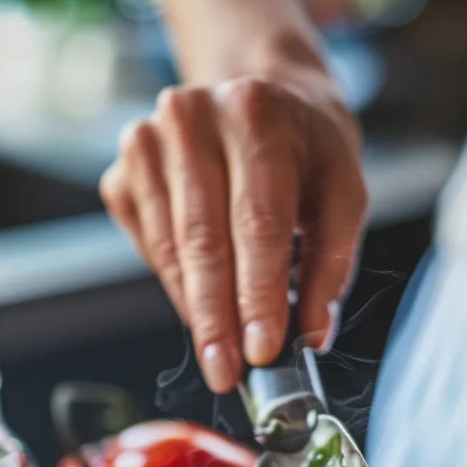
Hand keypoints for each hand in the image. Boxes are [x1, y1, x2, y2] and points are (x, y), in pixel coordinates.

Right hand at [100, 72, 367, 392]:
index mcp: (256, 114)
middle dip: (217, 319)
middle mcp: (192, 117)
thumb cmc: (307, 148)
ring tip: (221, 355)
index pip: (257, 222)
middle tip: (228, 374)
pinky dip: (178, 285)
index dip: (258, 293)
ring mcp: (147, 141)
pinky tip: (204, 299)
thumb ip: (331, 264)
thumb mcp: (343, 192)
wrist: (262, 92)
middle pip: (203, 241)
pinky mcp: (123, 170)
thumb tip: (313, 335)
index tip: (262, 351)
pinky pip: (150, 247)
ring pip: (171, 250)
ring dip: (197, 311)